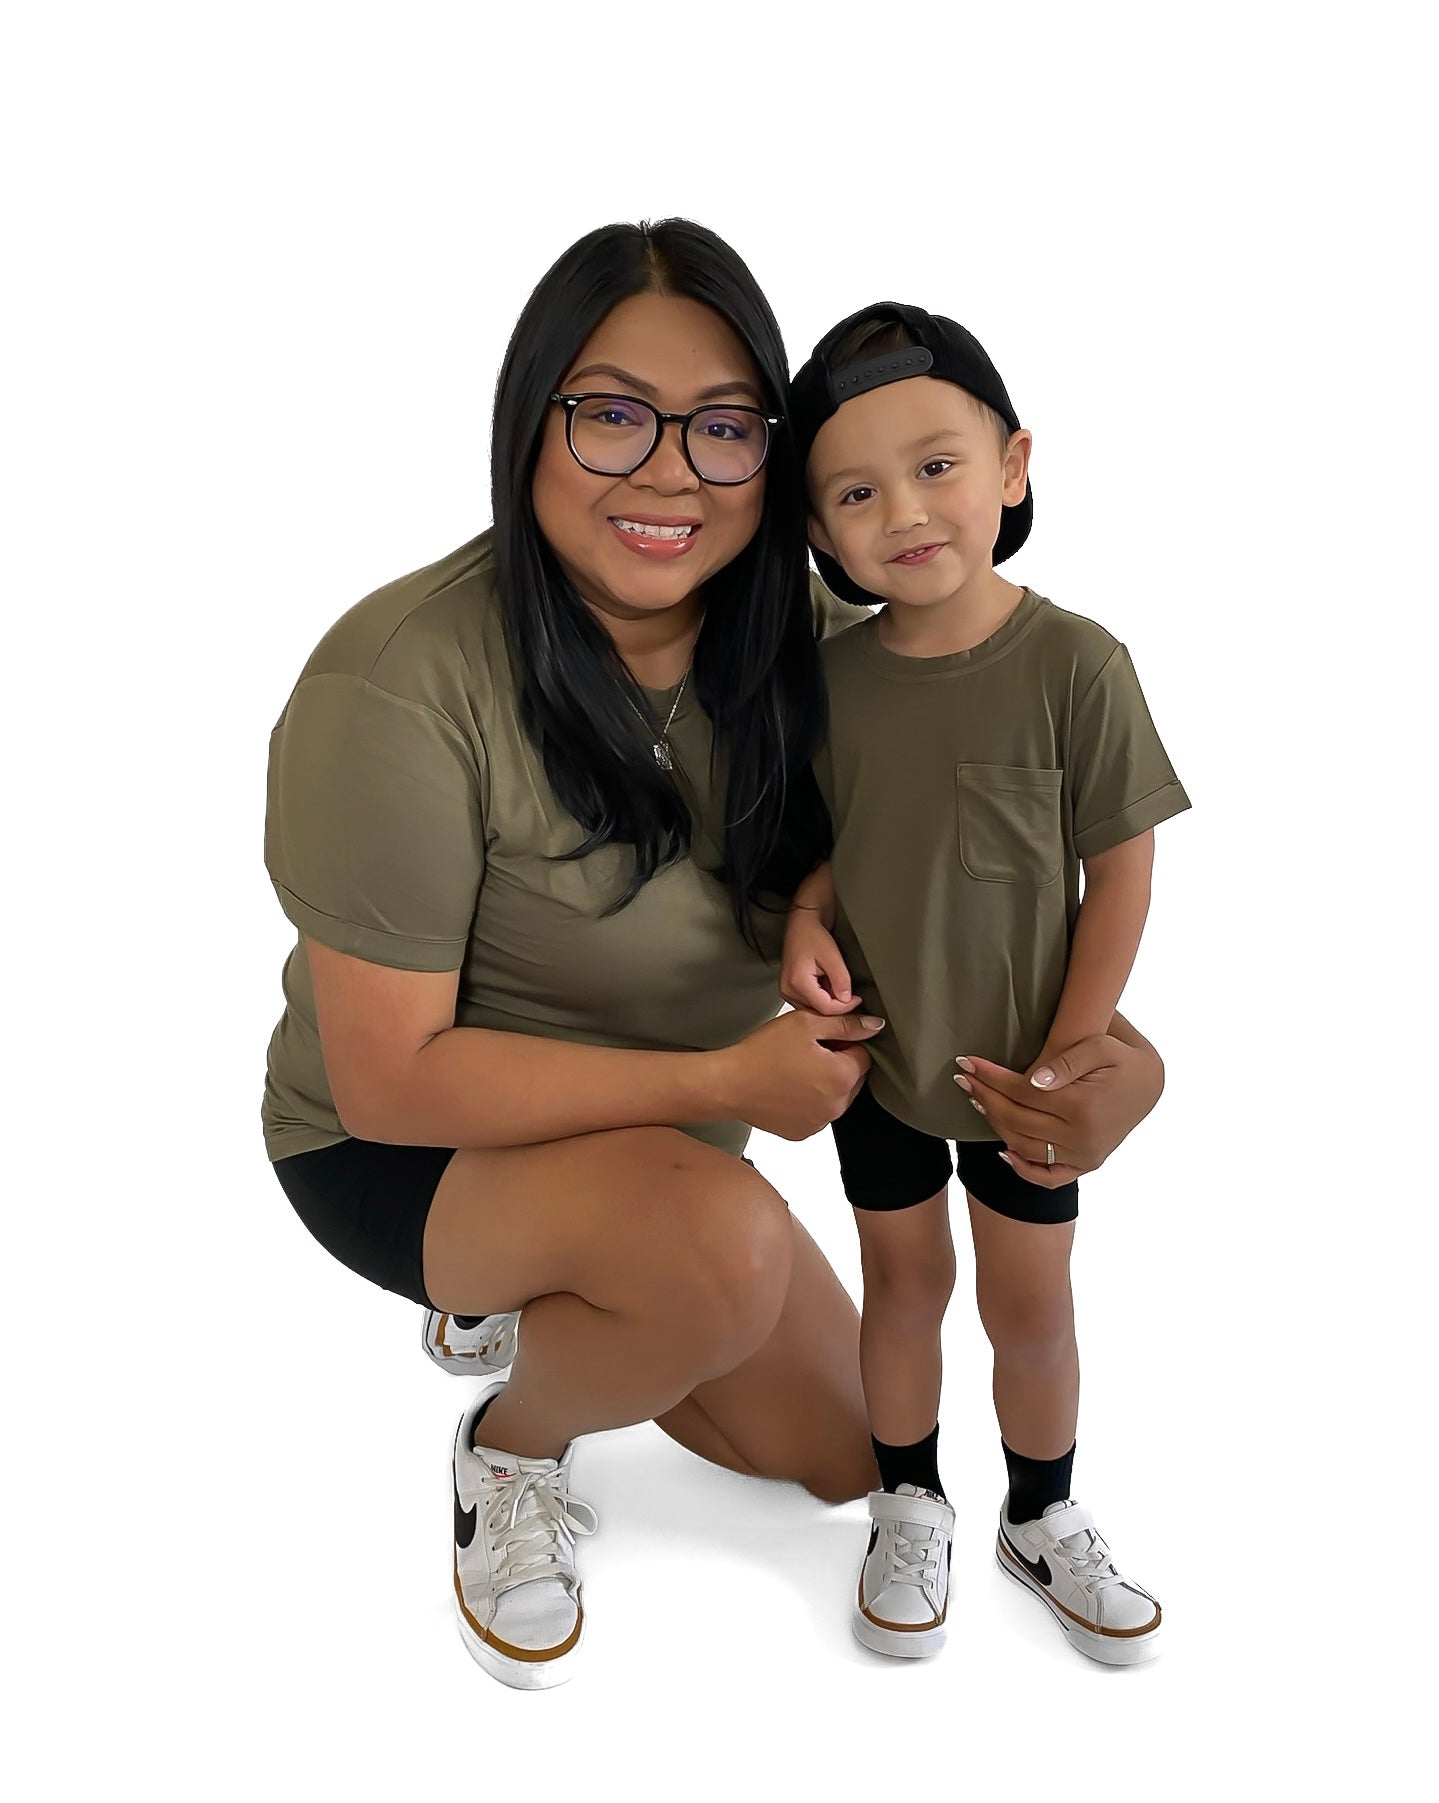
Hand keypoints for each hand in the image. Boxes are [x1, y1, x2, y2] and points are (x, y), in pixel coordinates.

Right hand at [719, 1008, 883, 1140]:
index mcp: (842, 1076)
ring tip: (795, 1070)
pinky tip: (788, 1087)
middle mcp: (837, 1105)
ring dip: (825, 1083)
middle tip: (806, 1052)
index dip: (844, 1041)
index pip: (864, 1055)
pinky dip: (809, 1101)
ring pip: (836, 1096)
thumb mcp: (806, 1024)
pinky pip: (817, 1113)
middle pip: (852, 1077)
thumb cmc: (762, 1053)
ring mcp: (820, 1122)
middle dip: (837, 1063)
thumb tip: (874, 1025)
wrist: (729, 1084)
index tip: (822, 1038)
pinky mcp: (803, 1132)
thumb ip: (845, 1023)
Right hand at [780, 913, 859, 1015]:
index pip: (825, 1008)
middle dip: (837, 1007)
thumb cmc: (812, 932)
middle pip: (818, 1012)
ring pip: (814, 1010)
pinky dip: (822, 998)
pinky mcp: (792, 989)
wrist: (802, 921)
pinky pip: (810, 1002)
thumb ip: (841, 981)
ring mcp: (788, 990)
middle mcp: (788, 989)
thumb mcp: (832, 956)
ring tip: (840, 989)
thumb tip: (847, 1000)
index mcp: (796, 982)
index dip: (845, 1007)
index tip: (857, 999)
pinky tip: (830, 987)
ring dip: (830, 1003)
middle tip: (852, 998)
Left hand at [954, 1026, 1164, 1186]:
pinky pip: (1048, 1176)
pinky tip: (1002, 1149)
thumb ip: (1068, 1059)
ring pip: (1024, 1147)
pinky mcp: (1086, 1165)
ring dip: (994, 1124)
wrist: (1152, 1085)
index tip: (966, 1062)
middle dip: (984, 1097)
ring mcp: (1084, 1157)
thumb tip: (1034, 1080)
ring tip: (976, 1100)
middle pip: (1016, 1120)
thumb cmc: (1124, 1057)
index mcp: (1083, 1106)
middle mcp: (1082, 1138)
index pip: (1021, 1092)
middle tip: (962, 1078)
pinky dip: (1022, 1168)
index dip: (990, 1077)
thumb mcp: (1102, 1045)